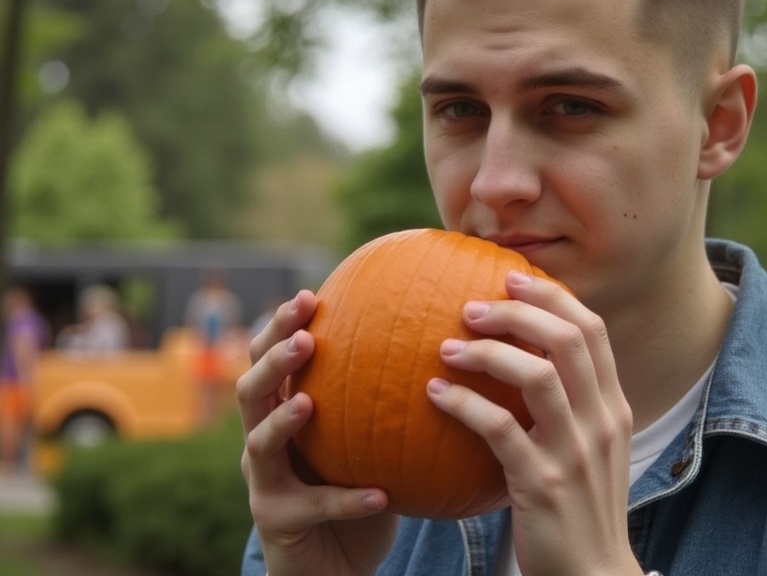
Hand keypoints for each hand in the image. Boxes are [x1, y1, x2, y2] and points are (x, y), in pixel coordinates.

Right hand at [238, 291, 397, 575]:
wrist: (333, 561)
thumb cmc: (357, 486)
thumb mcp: (368, 436)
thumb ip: (383, 397)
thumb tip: (438, 340)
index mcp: (281, 412)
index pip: (267, 359)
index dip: (280, 326)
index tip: (308, 294)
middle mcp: (262, 443)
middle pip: (250, 390)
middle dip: (273, 359)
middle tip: (305, 336)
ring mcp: (263, 484)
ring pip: (260, 444)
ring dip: (285, 420)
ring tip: (310, 403)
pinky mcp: (276, 523)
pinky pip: (312, 506)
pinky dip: (346, 498)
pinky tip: (380, 494)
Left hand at [427, 271, 642, 575]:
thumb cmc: (579, 508)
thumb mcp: (587, 448)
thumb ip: (567, 406)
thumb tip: (518, 360)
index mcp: (613, 407)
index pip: (592, 331)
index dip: (553, 298)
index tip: (514, 279)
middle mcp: (601, 421)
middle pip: (567, 339)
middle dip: (518, 312)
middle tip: (472, 307)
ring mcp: (575, 452)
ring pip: (536, 375)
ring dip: (487, 352)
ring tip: (447, 346)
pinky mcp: (542, 483)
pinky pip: (498, 428)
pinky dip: (464, 403)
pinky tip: (434, 393)